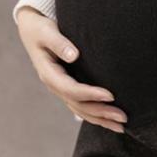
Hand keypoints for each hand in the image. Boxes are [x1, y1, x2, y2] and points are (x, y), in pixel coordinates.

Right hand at [16, 6, 127, 132]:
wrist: (32, 30)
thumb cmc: (41, 29)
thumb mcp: (46, 32)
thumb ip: (59, 43)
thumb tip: (73, 55)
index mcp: (48, 73)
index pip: (71, 89)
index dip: (90, 94)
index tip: (111, 95)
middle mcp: (54, 85)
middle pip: (78, 105)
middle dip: (101, 112)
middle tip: (123, 118)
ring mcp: (61, 89)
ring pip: (81, 110)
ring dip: (101, 119)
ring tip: (121, 126)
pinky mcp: (67, 89)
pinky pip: (81, 107)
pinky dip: (96, 115)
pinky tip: (110, 121)